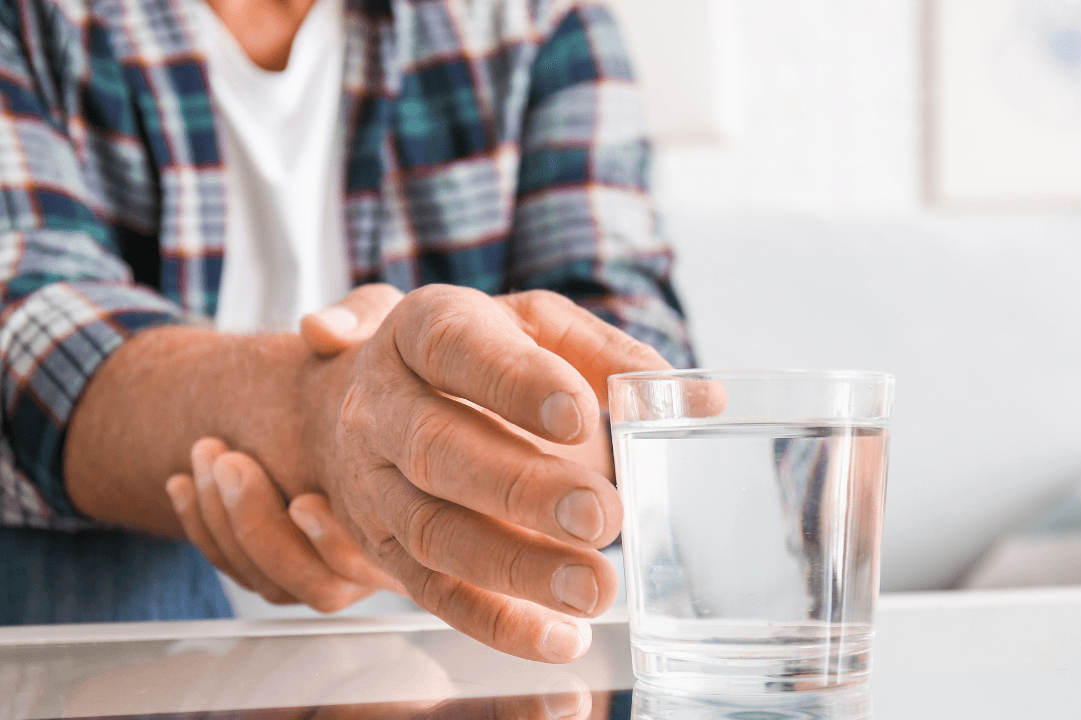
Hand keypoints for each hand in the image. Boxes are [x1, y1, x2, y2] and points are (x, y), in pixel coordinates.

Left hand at [164, 285, 406, 611]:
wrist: (377, 382)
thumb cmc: (399, 356)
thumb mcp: (389, 319)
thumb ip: (363, 317)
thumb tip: (317, 331)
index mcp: (425, 504)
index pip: (378, 558)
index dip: (334, 540)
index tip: (303, 500)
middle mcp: (387, 550)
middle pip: (320, 585)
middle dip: (260, 528)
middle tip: (232, 462)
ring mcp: (336, 561)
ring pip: (275, 583)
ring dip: (226, 525)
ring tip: (208, 454)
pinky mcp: (290, 559)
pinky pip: (241, 571)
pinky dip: (204, 530)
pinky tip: (183, 482)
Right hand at [298, 285, 669, 661]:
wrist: (365, 400)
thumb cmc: (478, 357)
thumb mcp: (538, 329)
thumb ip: (613, 357)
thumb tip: (698, 399)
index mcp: (423, 328)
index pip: (457, 348)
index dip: (516, 383)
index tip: (581, 416)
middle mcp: (383, 405)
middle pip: (436, 448)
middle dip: (522, 488)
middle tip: (602, 516)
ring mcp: (373, 482)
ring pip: (433, 530)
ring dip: (516, 568)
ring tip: (594, 588)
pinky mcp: (382, 549)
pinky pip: (433, 593)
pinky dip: (496, 623)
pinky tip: (559, 638)